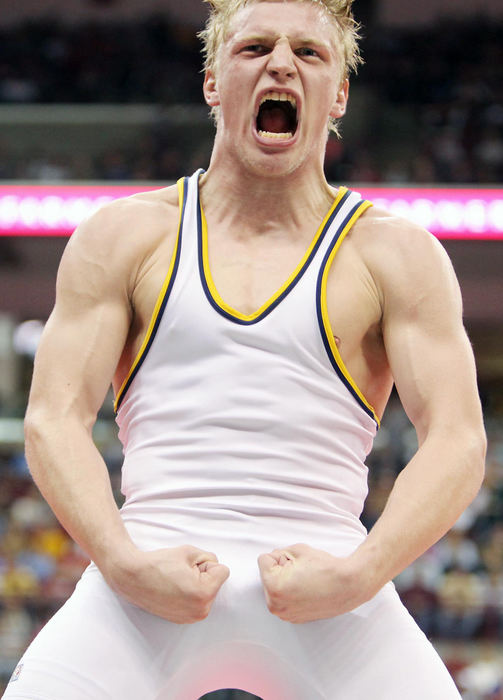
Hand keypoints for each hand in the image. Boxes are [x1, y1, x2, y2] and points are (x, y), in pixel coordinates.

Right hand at [104, 544, 229, 622]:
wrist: (133, 578)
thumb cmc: (159, 563)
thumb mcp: (190, 552)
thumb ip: (210, 558)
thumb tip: (216, 568)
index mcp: (204, 594)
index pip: (223, 571)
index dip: (206, 563)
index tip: (188, 566)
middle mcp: (200, 611)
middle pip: (216, 583)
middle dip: (203, 575)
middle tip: (180, 574)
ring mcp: (191, 618)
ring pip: (207, 593)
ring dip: (197, 585)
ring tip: (176, 582)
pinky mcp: (183, 620)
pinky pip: (197, 602)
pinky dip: (190, 595)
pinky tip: (173, 591)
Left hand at [258, 543, 374, 622]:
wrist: (349, 585)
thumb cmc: (326, 568)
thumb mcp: (297, 550)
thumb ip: (279, 553)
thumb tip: (273, 559)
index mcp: (274, 588)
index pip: (264, 560)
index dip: (281, 556)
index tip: (297, 562)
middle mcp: (276, 606)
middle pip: (267, 575)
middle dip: (281, 569)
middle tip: (302, 571)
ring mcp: (286, 615)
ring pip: (274, 588)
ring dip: (285, 581)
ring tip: (305, 580)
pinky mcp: (294, 619)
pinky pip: (284, 600)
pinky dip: (291, 593)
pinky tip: (307, 590)